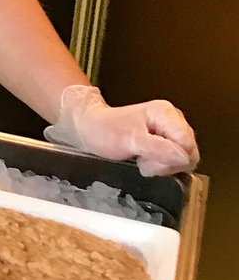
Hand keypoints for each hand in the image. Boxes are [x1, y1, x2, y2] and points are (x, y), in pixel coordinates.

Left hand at [43, 85, 198, 176]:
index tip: (148, 159)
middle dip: (167, 163)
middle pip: (189, 152)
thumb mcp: (130, 140)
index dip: (172, 159)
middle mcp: (174, 120)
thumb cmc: (105, 130)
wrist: (89, 128)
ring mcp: (171, 132)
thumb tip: (184, 157)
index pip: (187, 144)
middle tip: (143, 161)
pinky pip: (175, 160)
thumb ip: (158, 148)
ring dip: (163, 165)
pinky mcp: (167, 142)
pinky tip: (144, 160)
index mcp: (167, 113)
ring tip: (141, 159)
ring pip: (183, 159)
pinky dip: (160, 165)